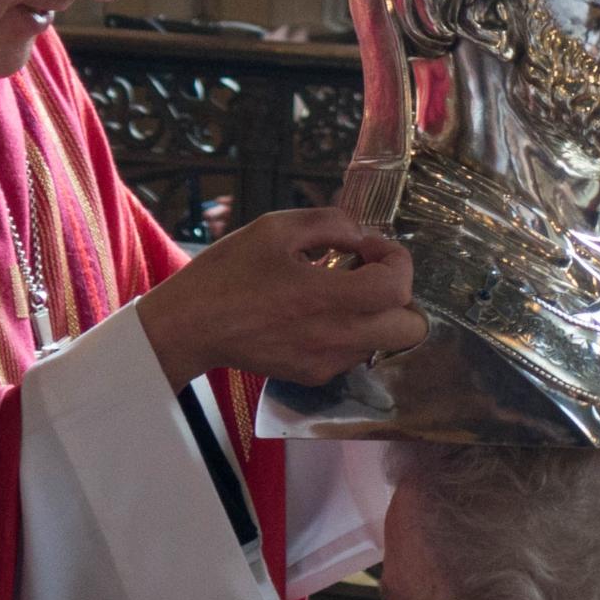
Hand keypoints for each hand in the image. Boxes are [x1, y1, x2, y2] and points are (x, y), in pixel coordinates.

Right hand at [137, 206, 428, 390]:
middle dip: (400, 295)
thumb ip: (330, 223)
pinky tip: (318, 313)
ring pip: (385, 342)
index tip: (368, 246)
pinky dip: (352, 332)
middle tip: (367, 273)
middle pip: (410, 328)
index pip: (398, 287)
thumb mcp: (276, 227)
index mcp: (324, 297)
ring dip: (376, 314)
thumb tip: (363, 236)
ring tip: (338, 292)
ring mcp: (326, 362)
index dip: (396, 258)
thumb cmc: (228, 273)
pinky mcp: (314, 376)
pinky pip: (355, 354)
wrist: (189, 327)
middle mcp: (334, 337)